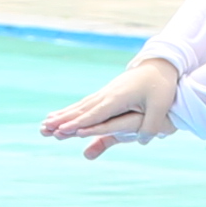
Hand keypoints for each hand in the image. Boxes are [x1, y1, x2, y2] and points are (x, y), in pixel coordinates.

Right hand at [37, 55, 180, 157]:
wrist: (159, 65)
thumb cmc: (161, 86)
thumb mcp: (160, 106)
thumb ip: (150, 125)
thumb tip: (143, 142)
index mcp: (118, 98)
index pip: (95, 114)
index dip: (79, 124)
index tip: (63, 130)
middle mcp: (107, 95)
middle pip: (81, 111)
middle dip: (62, 121)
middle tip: (44, 129)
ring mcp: (105, 94)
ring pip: (80, 107)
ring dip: (62, 116)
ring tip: (45, 125)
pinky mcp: (106, 95)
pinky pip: (84, 105)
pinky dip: (71, 112)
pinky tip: (60, 116)